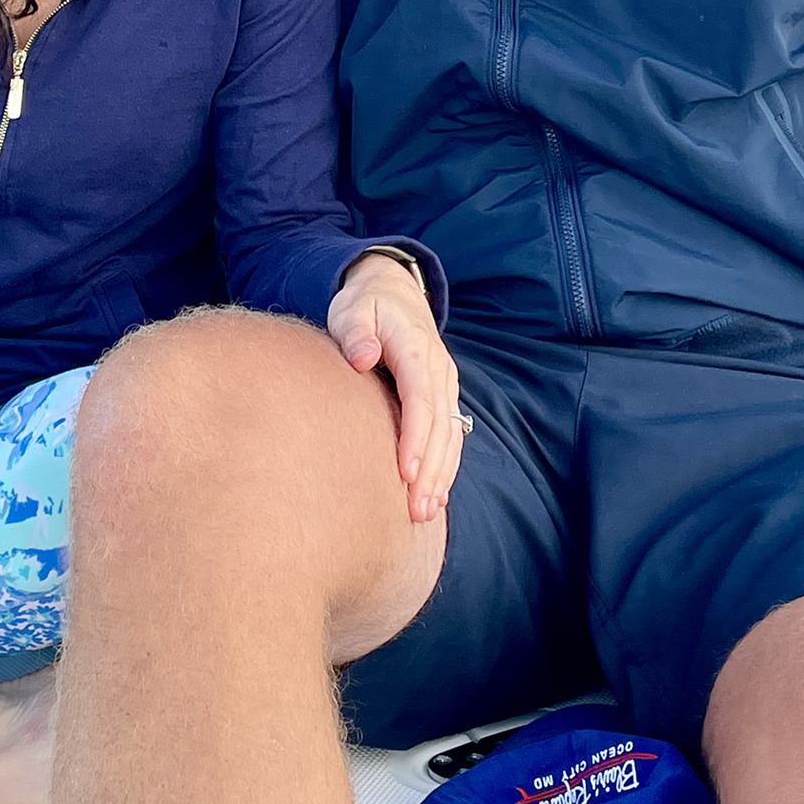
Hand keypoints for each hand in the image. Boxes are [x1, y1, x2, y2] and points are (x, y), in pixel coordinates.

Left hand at [328, 252, 463, 525]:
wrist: (392, 289)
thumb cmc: (364, 304)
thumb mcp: (352, 308)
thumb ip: (356, 331)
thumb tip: (363, 358)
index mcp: (416, 348)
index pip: (420, 399)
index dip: (415, 438)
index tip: (405, 473)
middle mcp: (437, 369)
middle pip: (441, 426)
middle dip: (431, 470)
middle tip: (416, 510)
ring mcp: (444, 383)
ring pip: (450, 435)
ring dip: (441, 475)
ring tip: (425, 513)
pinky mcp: (442, 395)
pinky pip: (450, 434)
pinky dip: (445, 465)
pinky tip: (435, 495)